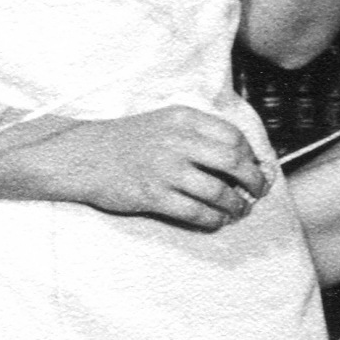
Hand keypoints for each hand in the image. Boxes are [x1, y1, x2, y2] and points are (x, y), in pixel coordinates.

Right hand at [24, 106, 268, 231]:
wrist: (82, 155)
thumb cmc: (127, 140)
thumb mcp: (165, 122)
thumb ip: (198, 133)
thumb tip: (239, 155)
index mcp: (184, 119)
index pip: (234, 136)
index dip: (251, 155)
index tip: (256, 166)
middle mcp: (178, 141)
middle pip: (234, 162)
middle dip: (253, 180)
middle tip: (258, 191)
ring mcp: (165, 169)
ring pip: (218, 191)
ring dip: (236, 205)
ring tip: (240, 209)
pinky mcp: (153, 195)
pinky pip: (196, 212)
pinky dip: (213, 219)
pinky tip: (217, 220)